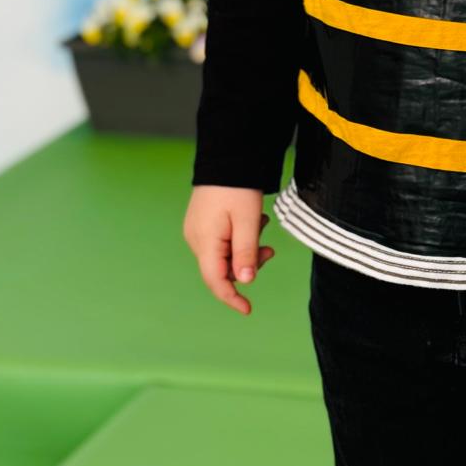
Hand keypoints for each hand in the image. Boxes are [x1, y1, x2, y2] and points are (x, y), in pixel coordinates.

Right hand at [183, 185, 275, 314]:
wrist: (227, 156)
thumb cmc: (237, 186)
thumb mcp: (247, 220)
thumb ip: (246, 252)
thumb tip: (245, 281)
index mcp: (205, 241)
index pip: (215, 280)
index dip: (231, 298)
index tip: (248, 309)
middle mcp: (196, 239)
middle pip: (221, 269)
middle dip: (247, 266)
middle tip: (269, 250)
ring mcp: (198, 231)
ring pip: (224, 255)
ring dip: (246, 250)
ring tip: (262, 227)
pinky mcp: (203, 223)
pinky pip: (222, 241)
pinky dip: (240, 239)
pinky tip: (253, 222)